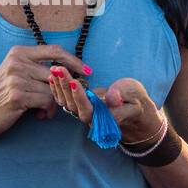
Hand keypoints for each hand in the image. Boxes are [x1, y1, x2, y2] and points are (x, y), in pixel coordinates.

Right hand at [0, 44, 89, 140]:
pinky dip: (47, 111)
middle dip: (66, 88)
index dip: (74, 60)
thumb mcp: (15, 74)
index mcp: (18, 52)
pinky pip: (47, 101)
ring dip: (54, 103)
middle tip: (66, 100)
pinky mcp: (18, 95)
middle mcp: (17, 62)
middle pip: (57, 73)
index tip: (86, 71)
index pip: (54, 50)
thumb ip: (36, 69)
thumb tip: (69, 73)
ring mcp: (17, 78)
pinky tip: (39, 115)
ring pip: (54, 89)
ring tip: (44, 111)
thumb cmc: (0, 96)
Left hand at [48, 72, 163, 143]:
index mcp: (104, 118)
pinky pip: (64, 99)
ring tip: (54, 69)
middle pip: (72, 105)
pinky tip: (52, 75)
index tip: (74, 82)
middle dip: (65, 86)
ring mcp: (82, 112)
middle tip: (58, 69)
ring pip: (66, 102)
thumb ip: (124, 96)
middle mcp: (90, 118)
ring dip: (58, 85)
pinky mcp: (78, 106)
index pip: (88, 109)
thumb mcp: (135, 96)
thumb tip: (111, 97)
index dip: (80, 96)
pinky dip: (57, 88)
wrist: (133, 107)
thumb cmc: (135, 101)